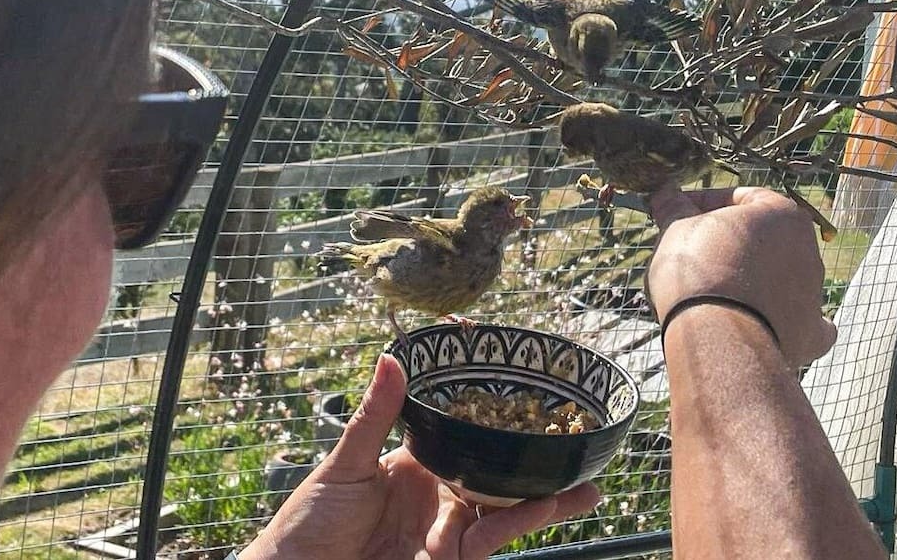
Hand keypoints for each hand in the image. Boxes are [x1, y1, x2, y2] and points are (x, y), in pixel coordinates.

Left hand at [241, 355, 599, 559]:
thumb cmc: (309, 523)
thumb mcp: (345, 464)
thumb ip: (375, 417)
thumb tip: (390, 357)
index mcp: (415, 465)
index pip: (463, 436)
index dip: (493, 421)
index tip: (527, 397)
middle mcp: (438, 496)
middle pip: (495, 475)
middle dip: (534, 463)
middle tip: (576, 440)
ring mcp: (447, 530)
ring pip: (506, 509)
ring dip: (547, 498)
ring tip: (587, 481)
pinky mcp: (452, 559)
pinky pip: (493, 537)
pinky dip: (523, 521)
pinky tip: (552, 504)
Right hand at [646, 186, 835, 367]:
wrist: (719, 336)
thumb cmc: (699, 272)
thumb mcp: (677, 230)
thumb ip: (675, 209)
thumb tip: (665, 194)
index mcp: (782, 214)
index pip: (741, 197)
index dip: (704, 203)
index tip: (678, 213)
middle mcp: (808, 249)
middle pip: (764, 238)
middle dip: (730, 244)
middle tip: (692, 253)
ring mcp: (813, 292)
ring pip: (782, 278)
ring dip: (754, 280)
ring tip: (715, 292)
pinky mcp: (811, 331)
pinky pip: (805, 322)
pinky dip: (788, 320)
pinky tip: (768, 323)